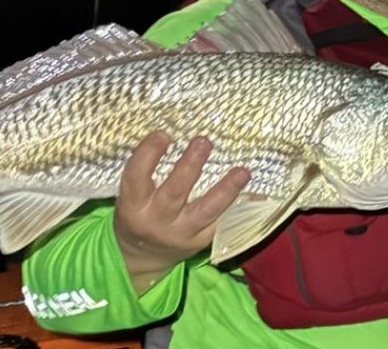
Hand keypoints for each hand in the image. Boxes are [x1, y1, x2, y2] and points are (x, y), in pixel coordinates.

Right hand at [113, 131, 249, 293]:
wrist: (141, 256)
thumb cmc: (137, 212)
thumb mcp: (131, 195)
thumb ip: (145, 170)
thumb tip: (170, 131)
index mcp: (133, 205)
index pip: (136, 178)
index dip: (148, 155)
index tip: (163, 134)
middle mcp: (156, 220)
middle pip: (174, 193)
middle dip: (190, 166)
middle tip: (204, 141)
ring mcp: (180, 233)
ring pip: (205, 211)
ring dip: (226, 190)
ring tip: (243, 171)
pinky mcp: (200, 242)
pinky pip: (223, 223)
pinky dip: (240, 209)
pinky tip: (257, 195)